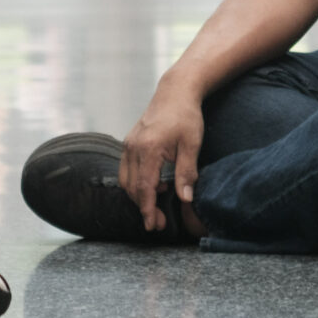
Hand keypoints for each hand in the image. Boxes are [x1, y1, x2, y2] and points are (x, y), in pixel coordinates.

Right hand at [119, 80, 204, 232]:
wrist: (175, 92)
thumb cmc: (186, 116)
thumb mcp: (192, 144)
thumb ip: (187, 173)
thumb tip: (185, 199)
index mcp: (149, 149)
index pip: (144, 187)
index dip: (148, 209)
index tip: (153, 225)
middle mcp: (133, 147)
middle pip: (131, 187)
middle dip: (144, 207)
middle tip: (159, 222)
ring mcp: (129, 144)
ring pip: (126, 180)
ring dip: (139, 196)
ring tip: (159, 202)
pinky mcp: (129, 143)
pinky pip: (127, 169)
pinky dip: (137, 182)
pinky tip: (156, 183)